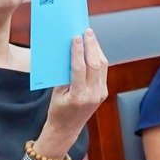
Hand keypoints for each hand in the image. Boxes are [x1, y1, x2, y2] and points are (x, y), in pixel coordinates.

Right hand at [38, 29, 107, 153]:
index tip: (76, 37)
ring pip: (102, 66)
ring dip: (96, 50)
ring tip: (90, 36)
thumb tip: (68, 52)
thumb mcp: (56, 93)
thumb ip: (64, 74)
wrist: (66, 129)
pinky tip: (93, 49)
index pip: (80, 69)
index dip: (78, 52)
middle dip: (91, 46)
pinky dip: (98, 58)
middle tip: (87, 31)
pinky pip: (102, 71)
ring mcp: (101, 94)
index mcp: (78, 96)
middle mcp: (93, 95)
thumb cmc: (57, 110)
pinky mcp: (103, 92)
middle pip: (95, 65)